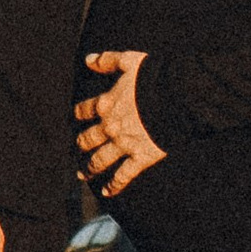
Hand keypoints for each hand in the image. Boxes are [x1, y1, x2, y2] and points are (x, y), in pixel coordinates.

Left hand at [76, 50, 163, 198]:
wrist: (175, 97)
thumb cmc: (153, 77)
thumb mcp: (128, 61)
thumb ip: (107, 60)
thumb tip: (87, 59)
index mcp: (106, 104)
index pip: (83, 111)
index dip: (78, 114)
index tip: (75, 119)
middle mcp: (110, 128)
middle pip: (87, 140)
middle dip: (79, 145)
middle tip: (76, 150)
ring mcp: (123, 145)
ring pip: (99, 161)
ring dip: (89, 168)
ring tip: (83, 174)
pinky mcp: (139, 158)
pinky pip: (122, 176)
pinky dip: (114, 186)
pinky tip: (107, 192)